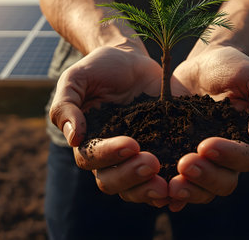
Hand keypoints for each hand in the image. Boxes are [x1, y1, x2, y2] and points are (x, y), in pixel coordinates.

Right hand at [49, 46, 168, 206]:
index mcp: (89, 141)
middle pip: (112, 181)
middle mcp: (110, 156)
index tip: (131, 144)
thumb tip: (73, 138)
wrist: (131, 59)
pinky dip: (171, 190)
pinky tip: (183, 189)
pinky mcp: (161, 150)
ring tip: (168, 184)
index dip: (109, 156)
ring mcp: (137, 156)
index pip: (91, 158)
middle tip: (152, 164)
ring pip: (136, 187)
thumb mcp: (76, 79)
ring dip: (149, 189)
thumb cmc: (100, 68)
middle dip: (132, 177)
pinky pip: (163, 177)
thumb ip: (65, 106)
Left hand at [168, 45, 248, 210]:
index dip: (228, 157)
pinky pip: (177, 180)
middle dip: (205, 177)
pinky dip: (172, 193)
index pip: (245, 159)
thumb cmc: (234, 68)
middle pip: (223, 182)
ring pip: (201, 187)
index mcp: (246, 140)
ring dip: (188, 190)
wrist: (204, 61)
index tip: (206, 145)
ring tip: (170, 184)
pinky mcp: (178, 152)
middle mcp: (225, 155)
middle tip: (184, 164)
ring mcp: (201, 157)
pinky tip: (161, 196)